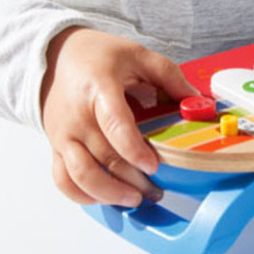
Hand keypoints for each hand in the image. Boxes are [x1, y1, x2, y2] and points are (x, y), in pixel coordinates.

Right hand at [39, 27, 198, 206]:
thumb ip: (168, 76)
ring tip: (134, 199)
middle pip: (103, 156)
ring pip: (81, 175)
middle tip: (156, 190)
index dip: (134, 149)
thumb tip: (197, 101)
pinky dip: (82, 196)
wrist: (58, 56)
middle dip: (132, 180)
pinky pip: (64, 180)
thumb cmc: (99, 56)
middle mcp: (77, 115)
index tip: (153, 165)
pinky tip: (106, 198)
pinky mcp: (56, 147)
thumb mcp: (137, 55)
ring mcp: (63, 134)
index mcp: (100, 88)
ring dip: (109, 193)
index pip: (115, 124)